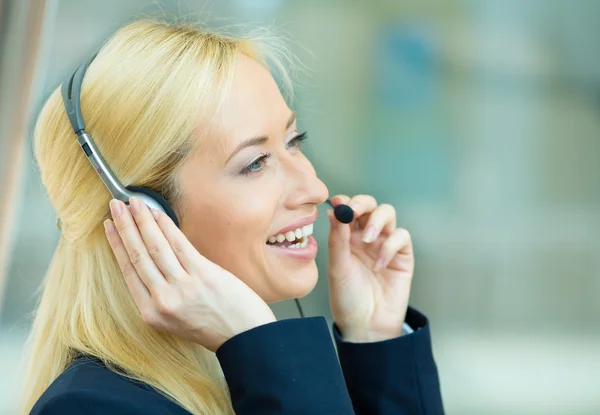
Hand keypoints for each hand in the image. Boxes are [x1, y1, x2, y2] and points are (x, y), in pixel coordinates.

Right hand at [104, 197, 275, 351]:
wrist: (244, 336)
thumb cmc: (213, 327)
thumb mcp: (176, 320)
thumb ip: (160, 295)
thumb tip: (151, 260)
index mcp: (151, 313)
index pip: (128, 271)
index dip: (117, 245)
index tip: (109, 227)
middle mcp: (163, 299)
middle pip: (138, 255)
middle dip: (124, 227)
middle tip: (115, 205)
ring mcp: (182, 286)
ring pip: (155, 247)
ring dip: (142, 221)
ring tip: (133, 203)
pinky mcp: (202, 273)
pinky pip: (179, 244)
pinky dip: (166, 226)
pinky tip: (158, 213)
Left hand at [327, 195, 413, 342]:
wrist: (366, 326)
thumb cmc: (347, 299)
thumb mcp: (337, 269)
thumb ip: (337, 240)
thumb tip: (333, 211)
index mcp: (346, 238)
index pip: (348, 210)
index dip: (345, 202)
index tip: (339, 201)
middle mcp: (365, 237)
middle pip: (370, 206)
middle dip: (363, 204)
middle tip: (354, 211)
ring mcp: (384, 245)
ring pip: (388, 214)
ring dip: (377, 221)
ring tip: (366, 240)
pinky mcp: (402, 256)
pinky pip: (401, 237)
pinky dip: (390, 245)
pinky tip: (380, 264)